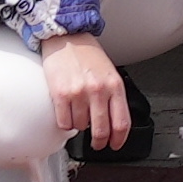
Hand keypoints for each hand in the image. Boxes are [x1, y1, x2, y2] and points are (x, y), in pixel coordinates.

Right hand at [40, 30, 130, 155]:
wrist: (66, 36)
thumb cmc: (88, 55)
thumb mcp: (110, 73)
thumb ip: (113, 97)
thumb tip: (114, 123)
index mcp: (115, 86)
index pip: (122, 123)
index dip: (119, 140)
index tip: (115, 145)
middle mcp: (98, 90)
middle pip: (102, 130)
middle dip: (99, 142)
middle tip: (97, 143)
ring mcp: (79, 93)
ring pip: (80, 127)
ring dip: (79, 125)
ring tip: (78, 112)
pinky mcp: (60, 94)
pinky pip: (64, 122)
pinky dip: (65, 122)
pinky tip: (67, 112)